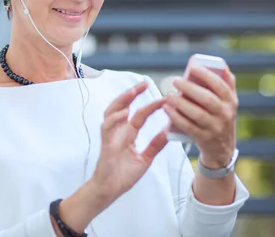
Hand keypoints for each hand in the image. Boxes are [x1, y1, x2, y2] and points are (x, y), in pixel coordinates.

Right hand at [90, 81, 168, 203]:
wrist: (110, 190)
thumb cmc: (123, 175)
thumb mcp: (145, 158)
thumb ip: (155, 145)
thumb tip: (168, 132)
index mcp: (128, 134)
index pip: (140, 114)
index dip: (151, 105)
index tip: (164, 98)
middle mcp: (118, 131)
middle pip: (122, 106)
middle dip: (132, 93)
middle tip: (144, 83)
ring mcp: (111, 136)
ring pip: (112, 111)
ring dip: (121, 101)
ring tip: (133, 92)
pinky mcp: (106, 144)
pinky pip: (107, 127)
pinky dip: (114, 119)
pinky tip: (124, 113)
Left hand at [163, 66, 237, 168]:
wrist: (222, 147)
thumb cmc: (220, 116)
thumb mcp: (227, 101)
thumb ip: (225, 83)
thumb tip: (221, 64)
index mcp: (231, 101)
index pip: (221, 85)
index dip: (207, 75)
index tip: (192, 68)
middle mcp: (226, 114)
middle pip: (207, 99)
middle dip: (190, 88)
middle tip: (175, 80)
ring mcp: (216, 127)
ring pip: (198, 114)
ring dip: (181, 103)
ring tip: (169, 95)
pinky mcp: (205, 138)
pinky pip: (189, 127)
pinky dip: (176, 117)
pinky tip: (167, 109)